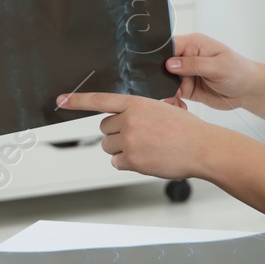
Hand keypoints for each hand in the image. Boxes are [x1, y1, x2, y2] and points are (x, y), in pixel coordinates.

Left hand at [51, 92, 210, 179]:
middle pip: (104, 128)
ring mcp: (129, 140)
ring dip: (122, 149)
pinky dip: (128, 163)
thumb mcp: (163, 109)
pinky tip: (146, 159)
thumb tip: (124, 122)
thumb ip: (139, 112)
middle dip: (116, 134)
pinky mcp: (132, 159)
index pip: (100, 100)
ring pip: (108, 146)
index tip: (61, 100)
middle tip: (138, 137)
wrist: (202, 148)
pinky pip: (116, 162)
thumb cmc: (187, 131)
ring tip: (146, 148)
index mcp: (136, 104)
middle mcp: (129, 120)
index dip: (77, 101)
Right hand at [165, 32, 258, 110]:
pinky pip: (172, 95)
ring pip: (166, 82)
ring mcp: (186, 74)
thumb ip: (193, 64)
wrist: (248, 90)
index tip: (158, 70)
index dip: (160, 57)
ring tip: (175, 101)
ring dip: (167, 93)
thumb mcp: (218, 66)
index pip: (170, 46)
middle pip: (163, 66)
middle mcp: (187, 58)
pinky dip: (173, 101)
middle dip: (161, 79)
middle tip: (168, 91)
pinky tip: (180, 107)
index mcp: (193, 45)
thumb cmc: (239, 72)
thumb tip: (170, 64)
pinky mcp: (187, 89)